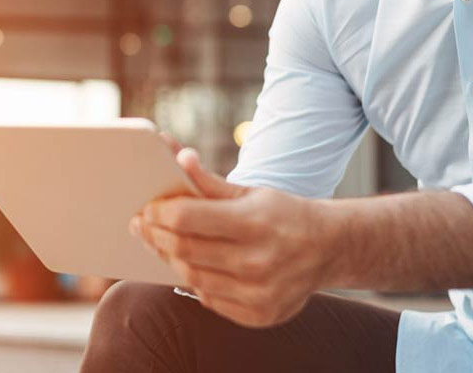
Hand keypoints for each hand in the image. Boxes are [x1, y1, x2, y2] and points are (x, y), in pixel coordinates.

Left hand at [130, 149, 330, 327]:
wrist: (330, 248)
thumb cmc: (285, 214)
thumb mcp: (252, 192)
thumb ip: (210, 182)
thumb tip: (178, 158)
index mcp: (256, 222)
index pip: (187, 219)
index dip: (160, 213)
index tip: (147, 208)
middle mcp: (258, 260)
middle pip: (185, 249)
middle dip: (156, 235)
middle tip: (142, 224)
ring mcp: (259, 292)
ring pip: (193, 277)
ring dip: (171, 258)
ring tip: (161, 243)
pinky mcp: (259, 314)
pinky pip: (210, 299)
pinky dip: (196, 280)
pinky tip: (192, 264)